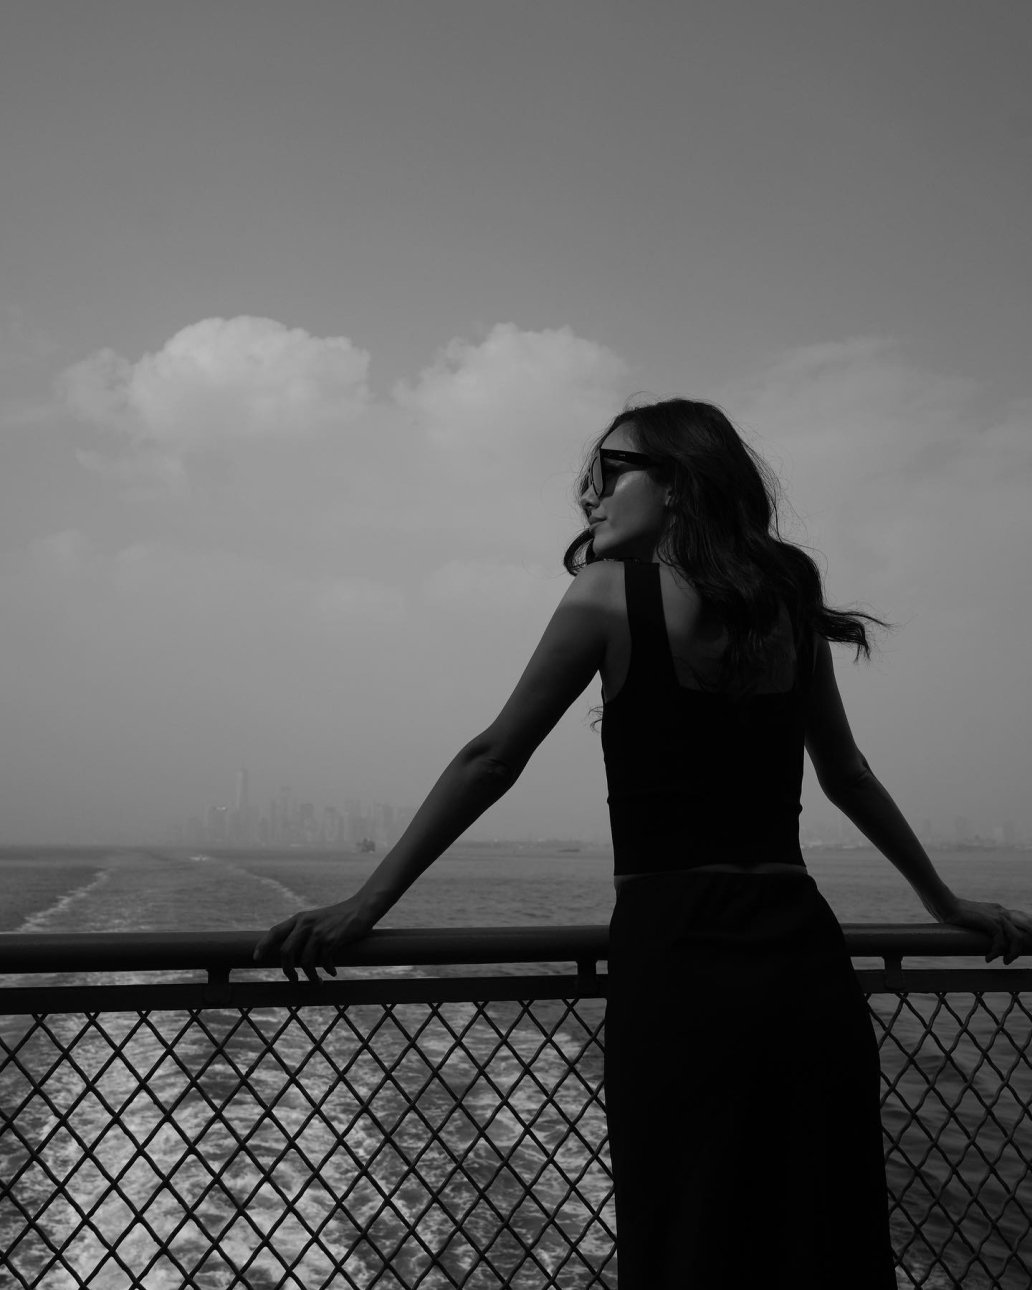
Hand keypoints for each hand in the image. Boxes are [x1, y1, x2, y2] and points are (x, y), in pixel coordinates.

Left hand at [252, 896, 376, 983]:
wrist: (361, 908)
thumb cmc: (338, 916)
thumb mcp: (316, 919)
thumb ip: (303, 931)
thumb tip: (291, 954)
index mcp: (300, 918)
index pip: (274, 932)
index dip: (263, 945)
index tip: (256, 958)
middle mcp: (306, 924)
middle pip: (286, 952)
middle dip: (287, 970)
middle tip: (293, 979)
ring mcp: (318, 932)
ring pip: (305, 962)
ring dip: (310, 976)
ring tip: (317, 982)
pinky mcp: (332, 940)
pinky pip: (323, 963)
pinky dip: (327, 970)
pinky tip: (332, 972)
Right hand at [935, 897, 1031, 964]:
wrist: (947, 905)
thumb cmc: (956, 914)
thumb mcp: (976, 919)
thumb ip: (983, 926)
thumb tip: (982, 941)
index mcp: (999, 911)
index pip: (1020, 923)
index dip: (1021, 937)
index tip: (1014, 951)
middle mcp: (1002, 912)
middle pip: (1022, 933)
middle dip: (1018, 950)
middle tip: (1007, 960)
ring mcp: (998, 916)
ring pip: (1016, 938)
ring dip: (1012, 954)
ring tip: (1003, 961)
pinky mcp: (991, 922)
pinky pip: (1001, 941)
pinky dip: (996, 952)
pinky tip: (988, 958)